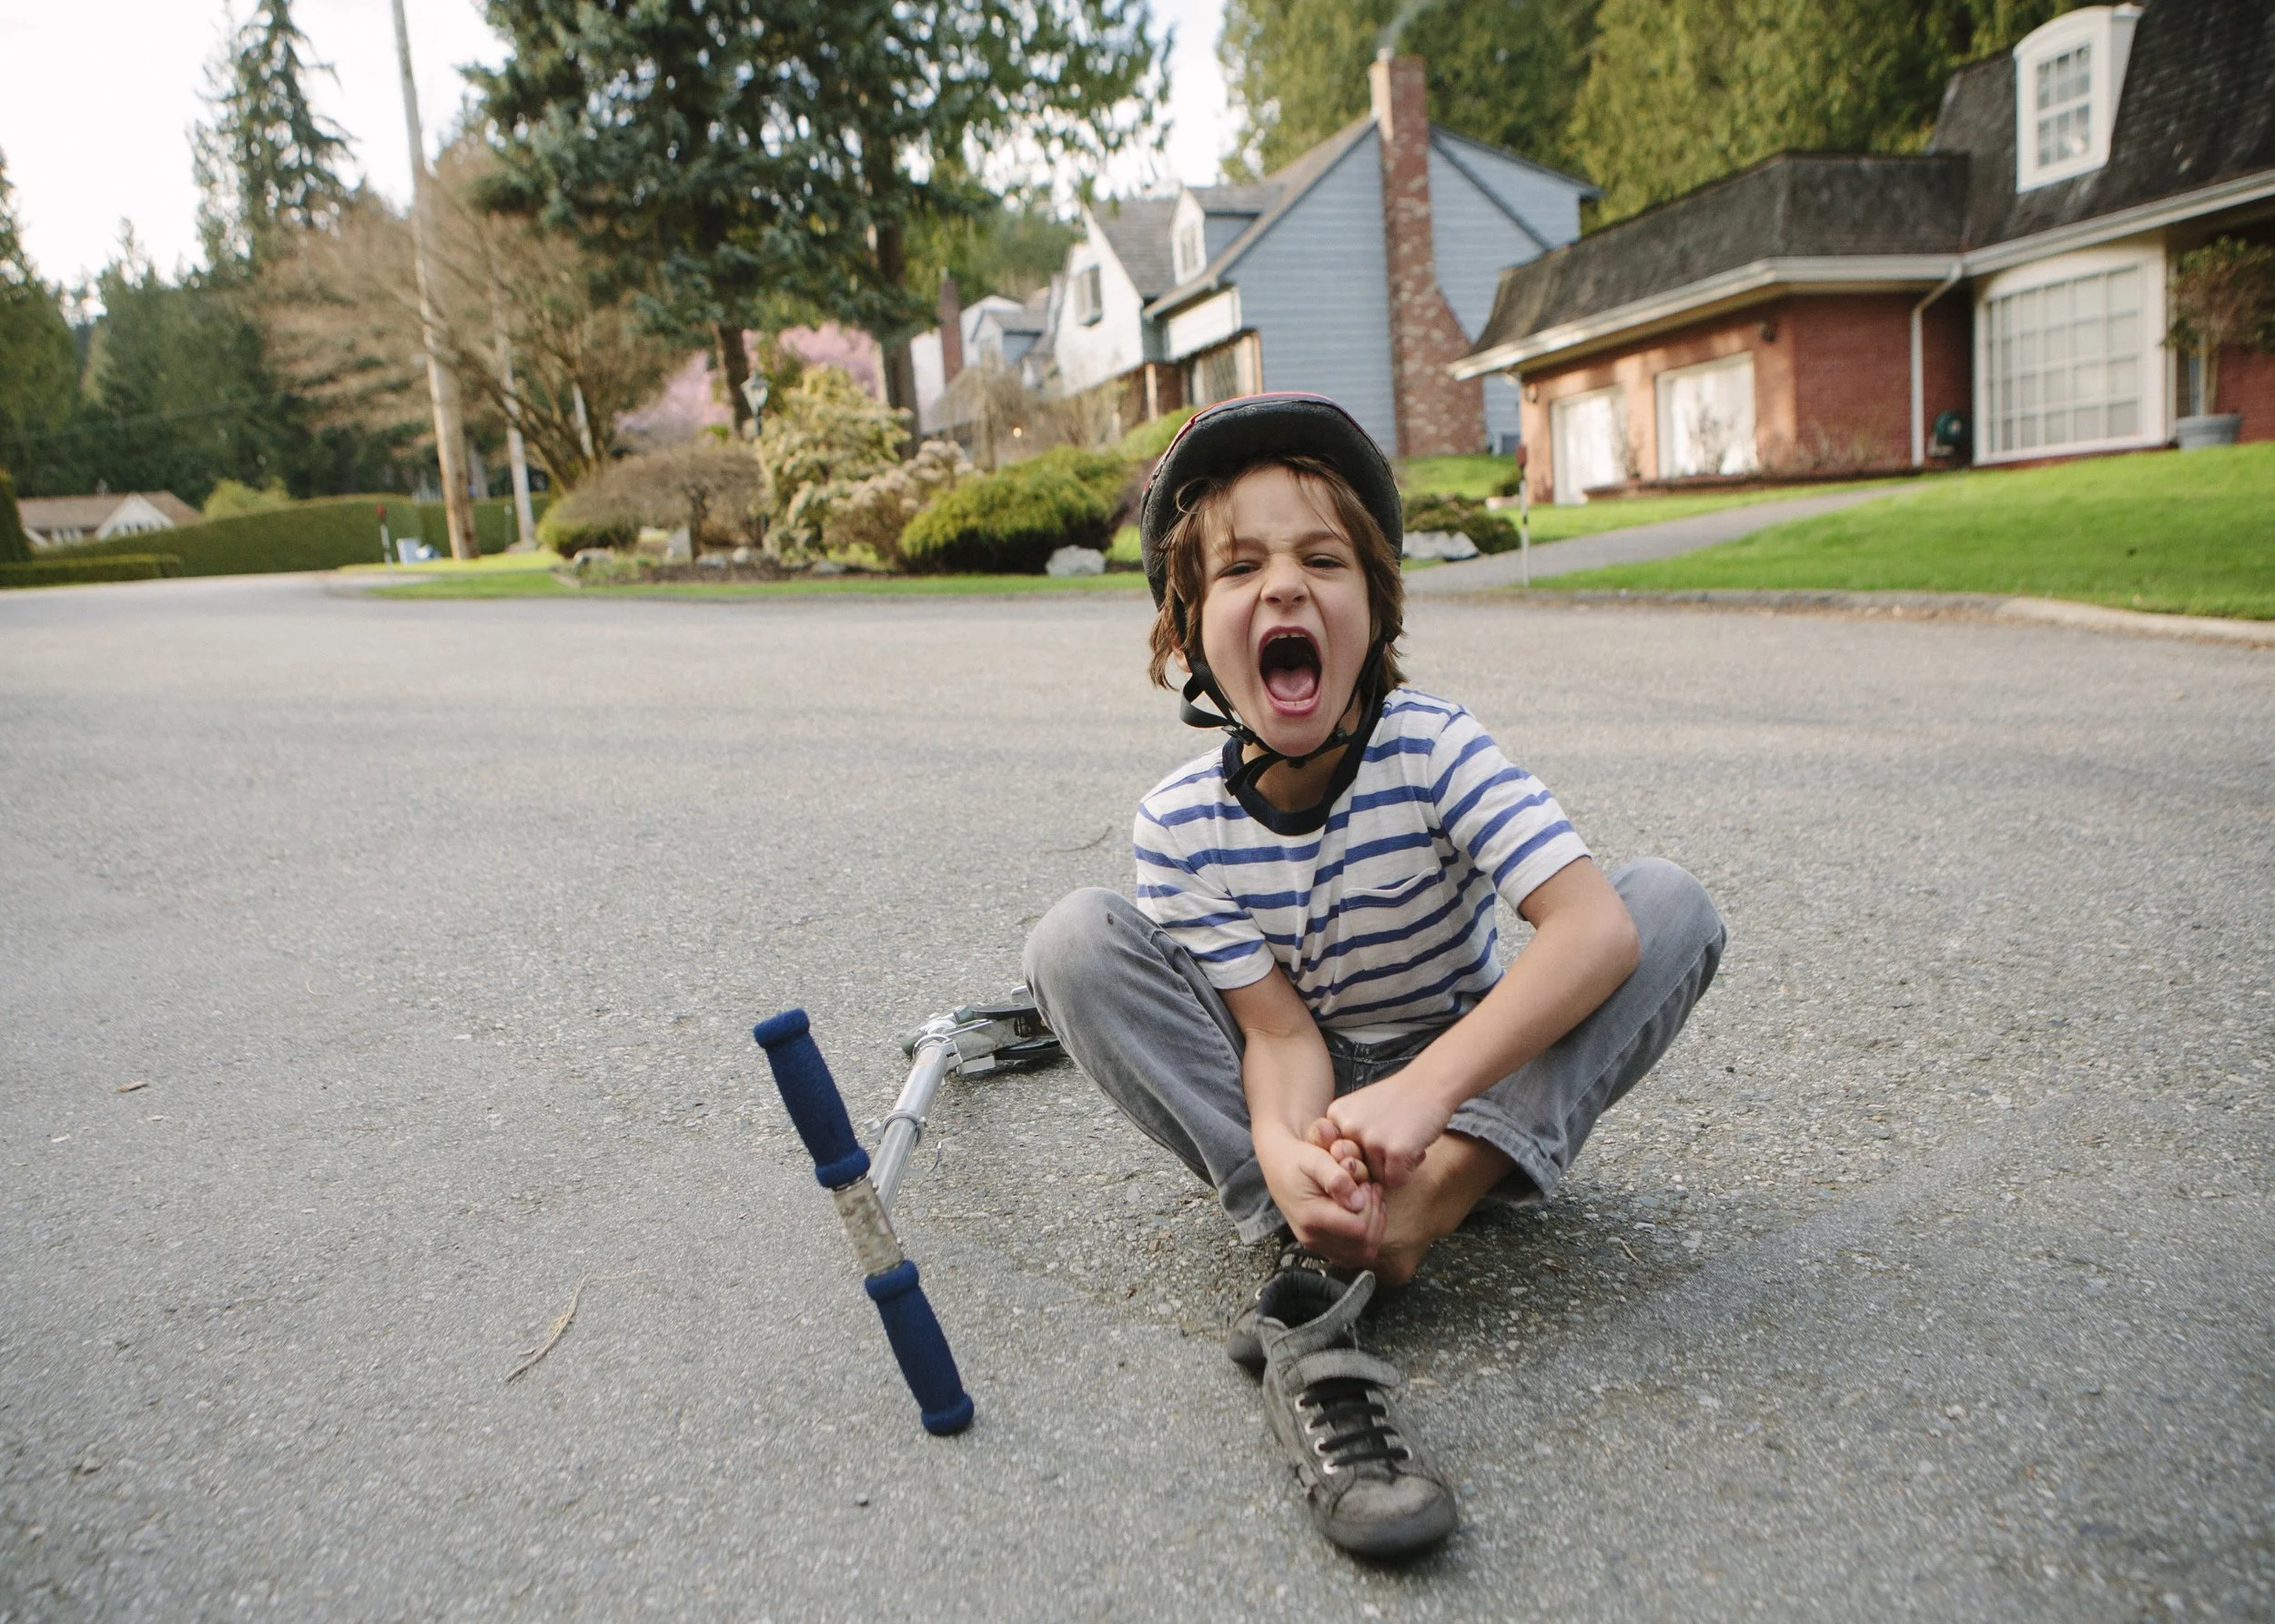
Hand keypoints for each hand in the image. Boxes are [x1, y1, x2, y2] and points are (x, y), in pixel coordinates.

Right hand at [1256, 1126, 1383, 1270]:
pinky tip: (1364, 1213)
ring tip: (1369, 1201)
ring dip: (1374, 1228)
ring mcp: (1317, 1245)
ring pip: (1362, 1254)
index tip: (1365, 1183)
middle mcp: (1313, 1238)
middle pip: (1364, 1244)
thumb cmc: (1297, 1158)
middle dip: (1375, 1216)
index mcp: (1312, 1218)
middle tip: (1370, 1189)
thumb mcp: (1315, 1159)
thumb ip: (1336, 1179)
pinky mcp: (1321, 1246)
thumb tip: (1358, 1203)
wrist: (1277, 1163)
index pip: (1359, 1228)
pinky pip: (1353, 1255)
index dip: (1370, 1207)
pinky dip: (1366, 1237)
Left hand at [1325, 1080, 1452, 1191]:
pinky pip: (1397, 1181)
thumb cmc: (1398, 1100)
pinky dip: (1408, 1171)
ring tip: (1405, 1138)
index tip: (1375, 1133)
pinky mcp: (1395, 1151)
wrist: (1431, 1082)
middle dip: (1376, 1162)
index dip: (1359, 1153)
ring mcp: (1371, 1140)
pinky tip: (1414, 1147)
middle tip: (1393, 1136)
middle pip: (1356, 1170)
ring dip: (1394, 1166)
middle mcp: (1348, 1127)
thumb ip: (1347, 1137)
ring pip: (1377, 1177)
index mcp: (1335, 1115)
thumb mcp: (1360, 1109)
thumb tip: (1344, 1177)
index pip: (1338, 1156)